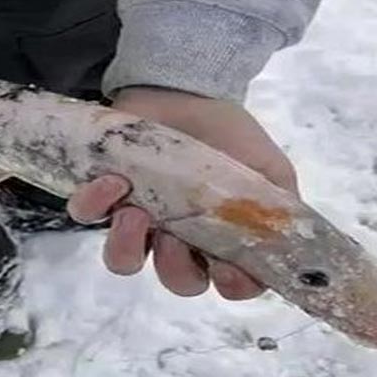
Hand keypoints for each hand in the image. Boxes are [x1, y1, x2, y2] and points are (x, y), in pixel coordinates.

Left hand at [68, 87, 299, 299]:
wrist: (189, 90)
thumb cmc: (231, 134)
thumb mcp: (269, 168)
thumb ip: (282, 207)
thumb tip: (289, 240)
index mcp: (222, 240)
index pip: (232, 284)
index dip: (232, 285)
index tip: (227, 267)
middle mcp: (180, 241)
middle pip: (177, 281)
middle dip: (175, 266)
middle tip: (173, 235)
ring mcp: (140, 221)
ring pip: (124, 262)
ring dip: (127, 246)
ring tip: (134, 212)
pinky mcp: (105, 196)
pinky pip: (87, 216)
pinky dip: (93, 205)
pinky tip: (110, 181)